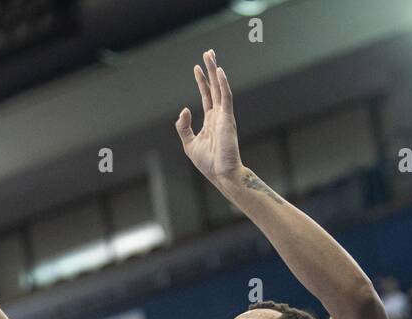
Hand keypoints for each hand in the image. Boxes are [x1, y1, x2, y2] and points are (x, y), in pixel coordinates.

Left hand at [175, 49, 242, 184]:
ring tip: (210, 55)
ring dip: (215, 71)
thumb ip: (183, 127)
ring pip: (219, 87)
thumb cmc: (208, 163)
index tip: (196, 68)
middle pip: (214, 87)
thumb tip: (184, 110)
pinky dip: (223, 84)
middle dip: (210, 70)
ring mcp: (224, 115)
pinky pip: (226, 97)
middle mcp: (218, 115)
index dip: (201, 81)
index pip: (206, 96)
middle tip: (208, 52)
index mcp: (210, 120)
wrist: (222, 174)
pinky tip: (219, 71)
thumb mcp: (189, 144)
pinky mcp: (228, 118)